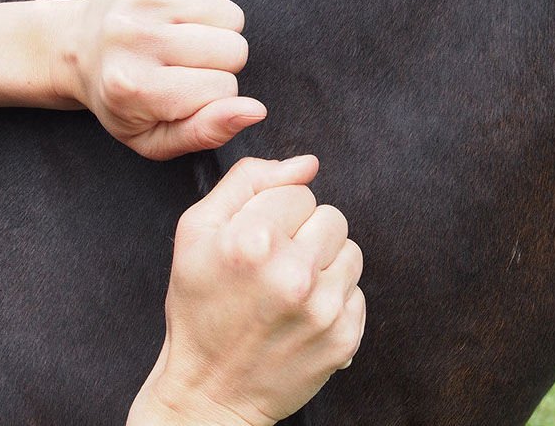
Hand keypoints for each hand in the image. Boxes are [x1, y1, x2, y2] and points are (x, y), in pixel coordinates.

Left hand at [51, 0, 262, 159]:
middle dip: (220, 63)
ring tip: (181, 42)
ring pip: (231, 16)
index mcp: (135, 87)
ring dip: (216, 32)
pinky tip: (175, 18)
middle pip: (234, 49)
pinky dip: (205, 6)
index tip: (184, 94)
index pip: (225, 90)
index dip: (215, 96)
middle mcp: (134, 37)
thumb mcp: (156, 140)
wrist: (74, 49)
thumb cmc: (122, 101)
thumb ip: (207, 134)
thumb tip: (256, 110)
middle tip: (183, 67)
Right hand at [127, 156, 365, 425]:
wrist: (210, 391)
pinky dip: (334, 299)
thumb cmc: (200, 308)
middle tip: (275, 267)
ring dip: (325, 264)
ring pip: (351, 250)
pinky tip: (303, 315)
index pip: (298, 191)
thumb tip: (306, 163)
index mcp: (252, 242)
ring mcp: (323, 309)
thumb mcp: (196, 233)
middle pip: (331, 216)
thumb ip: (247, 181)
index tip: (258, 243)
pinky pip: (358, 291)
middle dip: (305, 234)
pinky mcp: (344, 337)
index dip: (275, 214)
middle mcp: (293, 275)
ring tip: (291, 289)